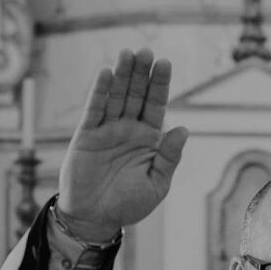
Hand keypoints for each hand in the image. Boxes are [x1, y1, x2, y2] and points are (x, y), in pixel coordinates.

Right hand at [57, 49, 190, 240]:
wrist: (96, 219)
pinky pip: (94, 110)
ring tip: (127, 53)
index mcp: (148, 138)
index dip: (160, 84)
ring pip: (115, 97)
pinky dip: (99, 92)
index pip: (156, 105)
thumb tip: (183, 129)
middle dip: (141, 73)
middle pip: (136, 94)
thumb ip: (169, 157)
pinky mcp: (87, 136)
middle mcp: (128, 129)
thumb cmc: (129, 204)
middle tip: (146, 50)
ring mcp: (107, 130)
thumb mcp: (157, 184)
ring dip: (122, 75)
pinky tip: (105, 73)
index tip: (165, 62)